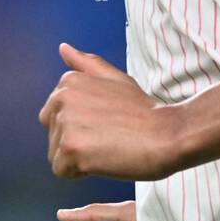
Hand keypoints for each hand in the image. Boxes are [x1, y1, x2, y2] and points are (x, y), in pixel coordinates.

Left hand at [39, 43, 178, 179]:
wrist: (167, 135)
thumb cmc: (144, 111)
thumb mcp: (116, 79)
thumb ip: (87, 65)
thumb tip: (63, 48)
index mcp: (69, 82)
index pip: (55, 116)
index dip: (82, 126)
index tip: (106, 123)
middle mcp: (62, 98)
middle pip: (53, 135)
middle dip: (75, 142)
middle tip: (107, 137)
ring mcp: (66, 123)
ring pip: (56, 154)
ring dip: (79, 159)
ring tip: (107, 148)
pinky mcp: (70, 148)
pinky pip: (62, 170)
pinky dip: (80, 172)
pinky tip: (103, 160)